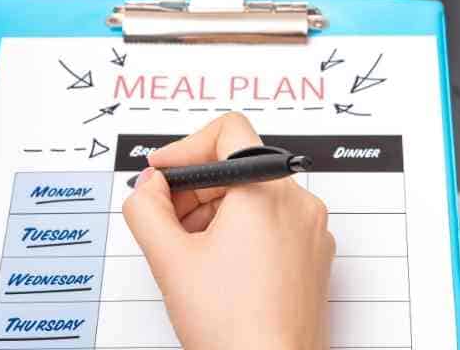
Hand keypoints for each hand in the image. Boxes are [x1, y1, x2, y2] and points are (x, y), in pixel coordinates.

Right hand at [123, 113, 334, 349]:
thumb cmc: (233, 328)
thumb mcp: (170, 260)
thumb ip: (146, 208)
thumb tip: (148, 187)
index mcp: (267, 192)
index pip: (228, 132)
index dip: (186, 147)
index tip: (164, 173)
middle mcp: (298, 204)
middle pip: (239, 167)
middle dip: (194, 189)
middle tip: (164, 218)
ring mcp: (311, 232)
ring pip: (255, 197)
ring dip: (214, 212)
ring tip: (188, 252)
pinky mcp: (314, 257)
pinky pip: (274, 223)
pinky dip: (241, 232)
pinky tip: (216, 266)